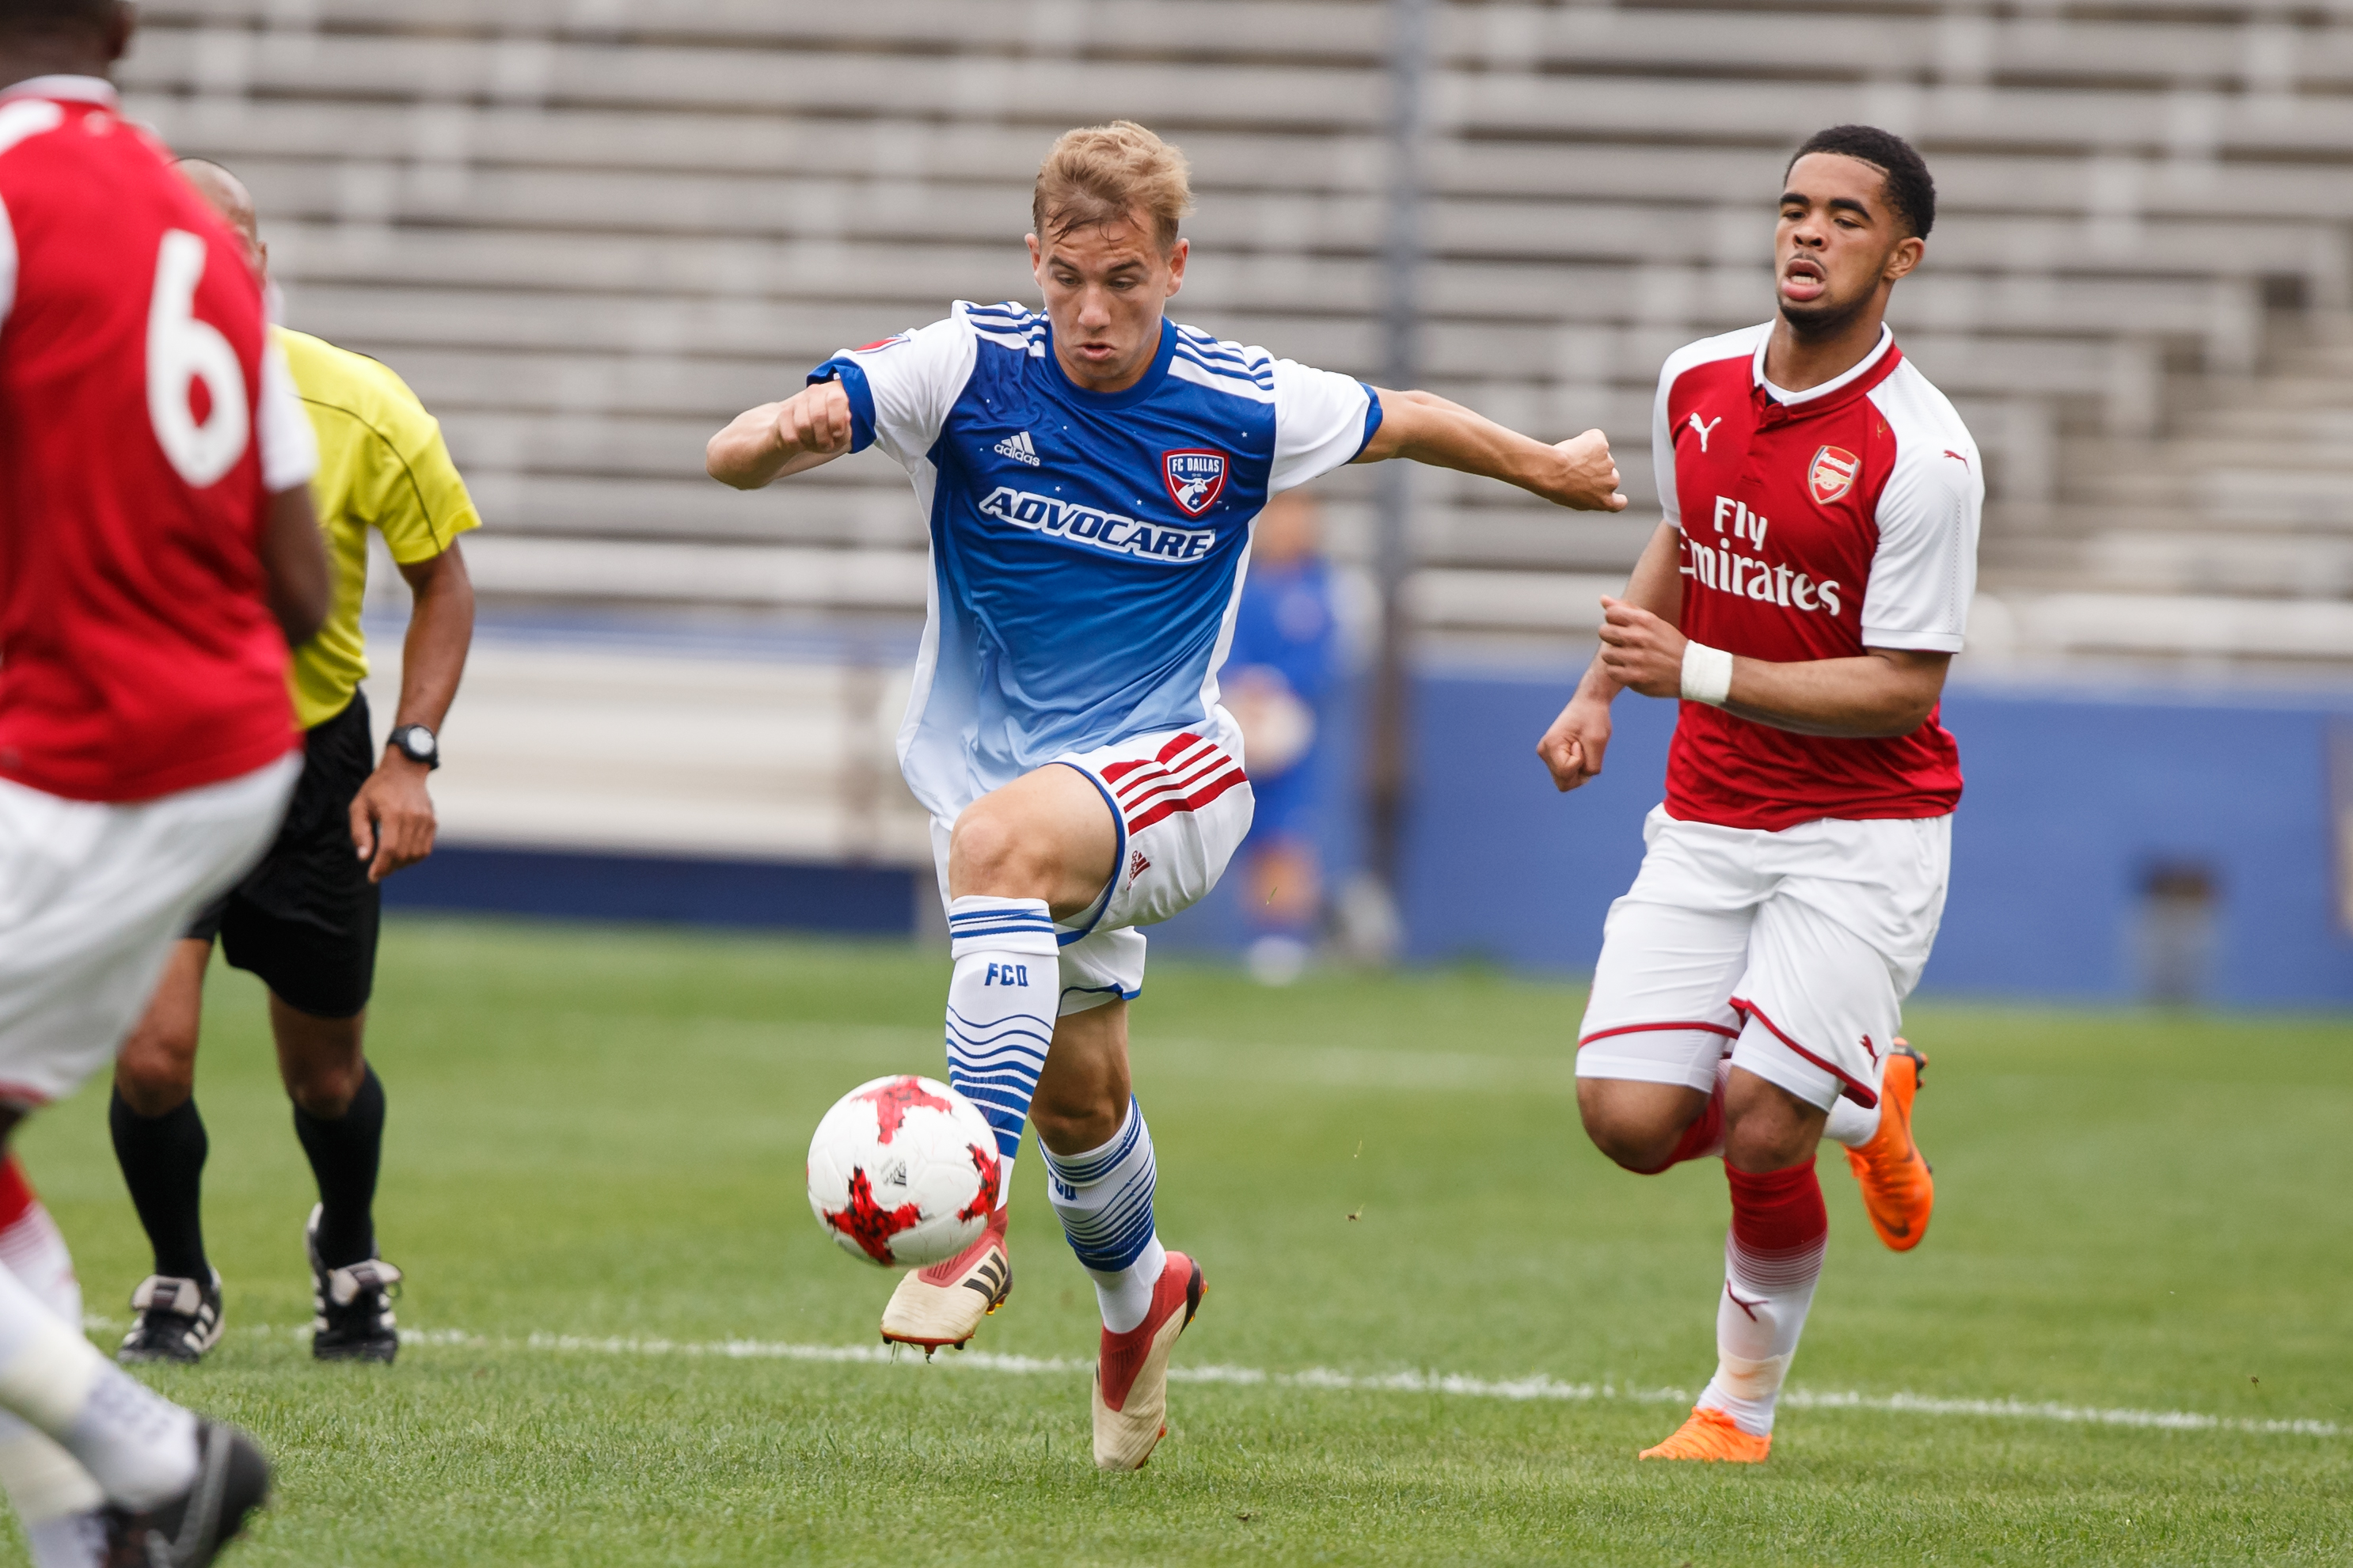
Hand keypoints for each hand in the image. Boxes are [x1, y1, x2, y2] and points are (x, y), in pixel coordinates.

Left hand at [349, 752, 436, 882]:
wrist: (405, 769)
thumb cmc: (378, 788)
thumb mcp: (359, 806)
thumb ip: (360, 833)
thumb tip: (364, 858)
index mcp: (393, 813)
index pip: (390, 849)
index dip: (381, 866)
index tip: (372, 877)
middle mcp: (413, 817)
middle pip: (404, 854)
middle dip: (390, 868)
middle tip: (378, 872)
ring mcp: (426, 820)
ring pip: (417, 854)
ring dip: (402, 864)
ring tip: (389, 863)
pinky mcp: (432, 822)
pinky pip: (425, 848)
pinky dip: (414, 857)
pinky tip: (401, 854)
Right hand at [776, 381, 853, 460]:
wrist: (802, 433)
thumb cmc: (827, 432)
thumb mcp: (841, 435)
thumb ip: (846, 427)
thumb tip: (846, 417)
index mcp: (835, 393)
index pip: (836, 400)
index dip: (837, 420)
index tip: (837, 433)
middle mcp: (815, 392)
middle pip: (819, 415)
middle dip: (823, 437)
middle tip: (826, 445)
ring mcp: (798, 400)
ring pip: (803, 425)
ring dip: (810, 441)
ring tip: (814, 442)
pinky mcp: (784, 413)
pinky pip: (791, 435)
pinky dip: (798, 445)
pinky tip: (801, 442)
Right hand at [1536, 693, 1612, 791]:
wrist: (1588, 704)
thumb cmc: (1593, 718)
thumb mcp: (1598, 742)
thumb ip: (1592, 766)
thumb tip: (1584, 779)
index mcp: (1550, 745)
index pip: (1566, 772)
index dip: (1581, 762)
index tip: (1582, 743)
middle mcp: (1544, 752)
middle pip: (1563, 783)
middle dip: (1579, 773)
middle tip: (1585, 752)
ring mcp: (1547, 755)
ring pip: (1565, 780)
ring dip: (1579, 770)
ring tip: (1583, 750)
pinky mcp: (1553, 756)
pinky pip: (1567, 774)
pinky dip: (1578, 767)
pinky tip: (1580, 750)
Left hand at [1544, 430, 1626, 511]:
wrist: (1552, 471)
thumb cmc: (1556, 487)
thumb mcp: (1573, 500)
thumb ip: (1587, 494)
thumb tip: (1585, 482)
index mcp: (1605, 501)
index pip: (1619, 503)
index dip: (1618, 498)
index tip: (1616, 496)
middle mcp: (1612, 483)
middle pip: (1609, 475)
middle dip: (1598, 471)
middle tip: (1576, 470)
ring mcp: (1609, 462)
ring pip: (1601, 456)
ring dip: (1590, 455)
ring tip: (1569, 459)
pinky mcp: (1602, 445)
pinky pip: (1596, 438)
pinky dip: (1587, 439)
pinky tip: (1573, 445)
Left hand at [1595, 596, 1688, 698]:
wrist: (1691, 671)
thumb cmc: (1669, 643)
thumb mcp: (1653, 621)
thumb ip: (1626, 609)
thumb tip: (1602, 599)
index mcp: (1645, 621)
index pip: (1610, 613)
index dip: (1613, 621)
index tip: (1623, 627)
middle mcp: (1639, 637)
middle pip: (1604, 632)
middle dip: (1611, 638)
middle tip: (1625, 644)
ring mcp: (1636, 658)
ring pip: (1606, 654)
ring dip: (1615, 657)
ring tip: (1630, 658)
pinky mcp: (1634, 677)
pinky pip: (1611, 671)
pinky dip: (1619, 672)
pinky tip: (1631, 670)